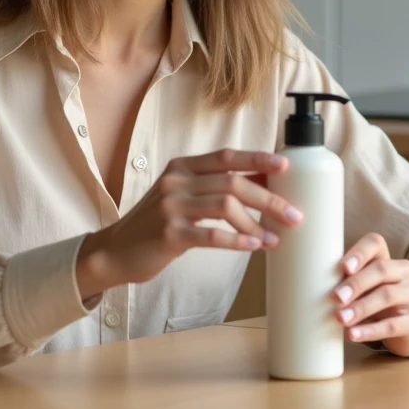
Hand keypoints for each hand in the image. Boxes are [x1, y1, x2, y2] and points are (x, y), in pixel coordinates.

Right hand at [76, 149, 301, 297]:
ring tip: (275, 236)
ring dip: (257, 222)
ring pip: (226, 206)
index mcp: (181, 167)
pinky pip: (212, 235)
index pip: (227, 157)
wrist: (114, 251)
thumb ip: (211, 188)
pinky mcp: (169, 233)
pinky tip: (254, 247)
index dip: (258, 160)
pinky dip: (238, 241)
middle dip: (269, 198)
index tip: (286, 165)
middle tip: (294, 215)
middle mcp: (176, 181)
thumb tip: (261, 185)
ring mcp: (171, 206)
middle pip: (233, 183)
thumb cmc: (154, 225)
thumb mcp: (179, 196)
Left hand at [332, 233, 408, 355]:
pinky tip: (353, 334)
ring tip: (340, 318)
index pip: (375, 243)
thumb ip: (342, 280)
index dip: (359, 253)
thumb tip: (309, 283)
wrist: (401, 327)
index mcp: (386, 257)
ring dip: (361, 308)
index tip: (343, 267)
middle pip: (381, 270)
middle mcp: (403, 271)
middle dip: (356, 284)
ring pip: (388, 296)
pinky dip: (371, 330)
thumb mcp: (359, 286)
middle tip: (335, 298)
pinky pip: (393, 325)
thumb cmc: (371, 299)